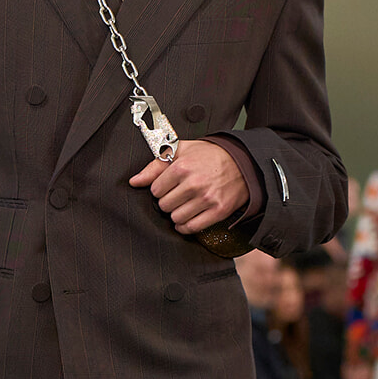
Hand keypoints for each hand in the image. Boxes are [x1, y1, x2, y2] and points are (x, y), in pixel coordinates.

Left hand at [129, 140, 247, 234]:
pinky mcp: (217, 211)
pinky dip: (185, 226)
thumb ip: (155, 166)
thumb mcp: (182, 151)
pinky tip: (187, 218)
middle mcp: (193, 184)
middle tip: (178, 195)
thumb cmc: (210, 156)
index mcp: (182, 167)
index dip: (160, 189)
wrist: (242, 163)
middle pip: (164, 205)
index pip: (155, 190)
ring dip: (177, 214)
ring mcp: (206, 199)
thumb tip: (135, 181)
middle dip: (168, 201)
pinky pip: (192, 227)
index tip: (169, 186)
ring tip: (184, 204)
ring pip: (176, 218)